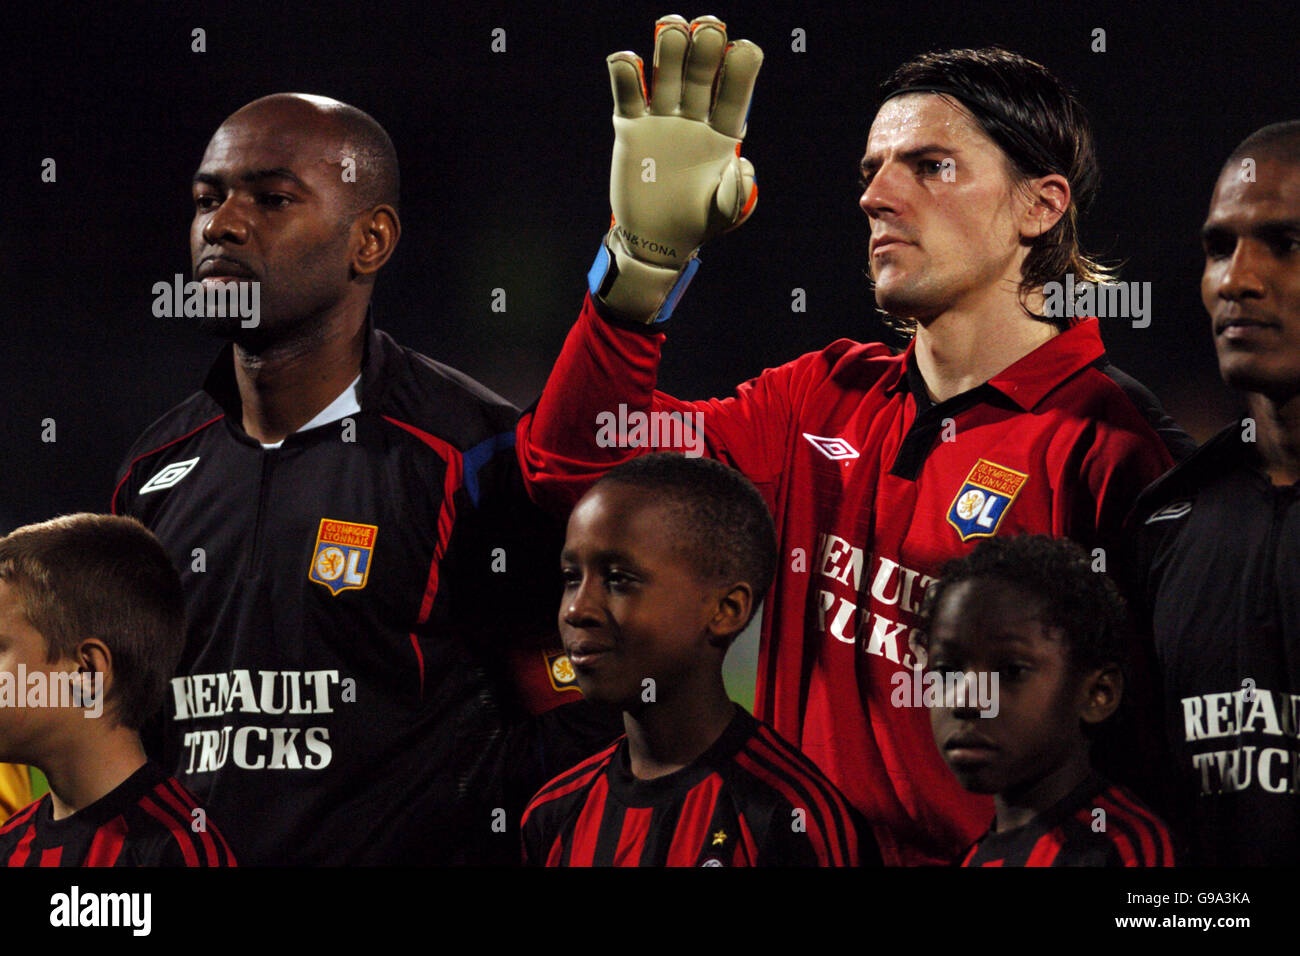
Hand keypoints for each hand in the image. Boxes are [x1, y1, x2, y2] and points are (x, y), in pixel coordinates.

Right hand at [591, 15, 762, 321]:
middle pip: (701, 72)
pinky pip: (628, 94)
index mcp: (724, 133)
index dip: (741, 70)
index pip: (736, 94)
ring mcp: (662, 119)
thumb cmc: (697, 225)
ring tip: (671, 30)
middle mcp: (695, 118)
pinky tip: (626, 61)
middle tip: (707, 30)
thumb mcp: (724, 214)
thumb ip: (737, 192)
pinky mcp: (630, 127)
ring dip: (669, 47)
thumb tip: (741, 164)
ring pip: (666, 73)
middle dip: (706, 49)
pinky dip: (625, 74)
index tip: (743, 51)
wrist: (655, 240)